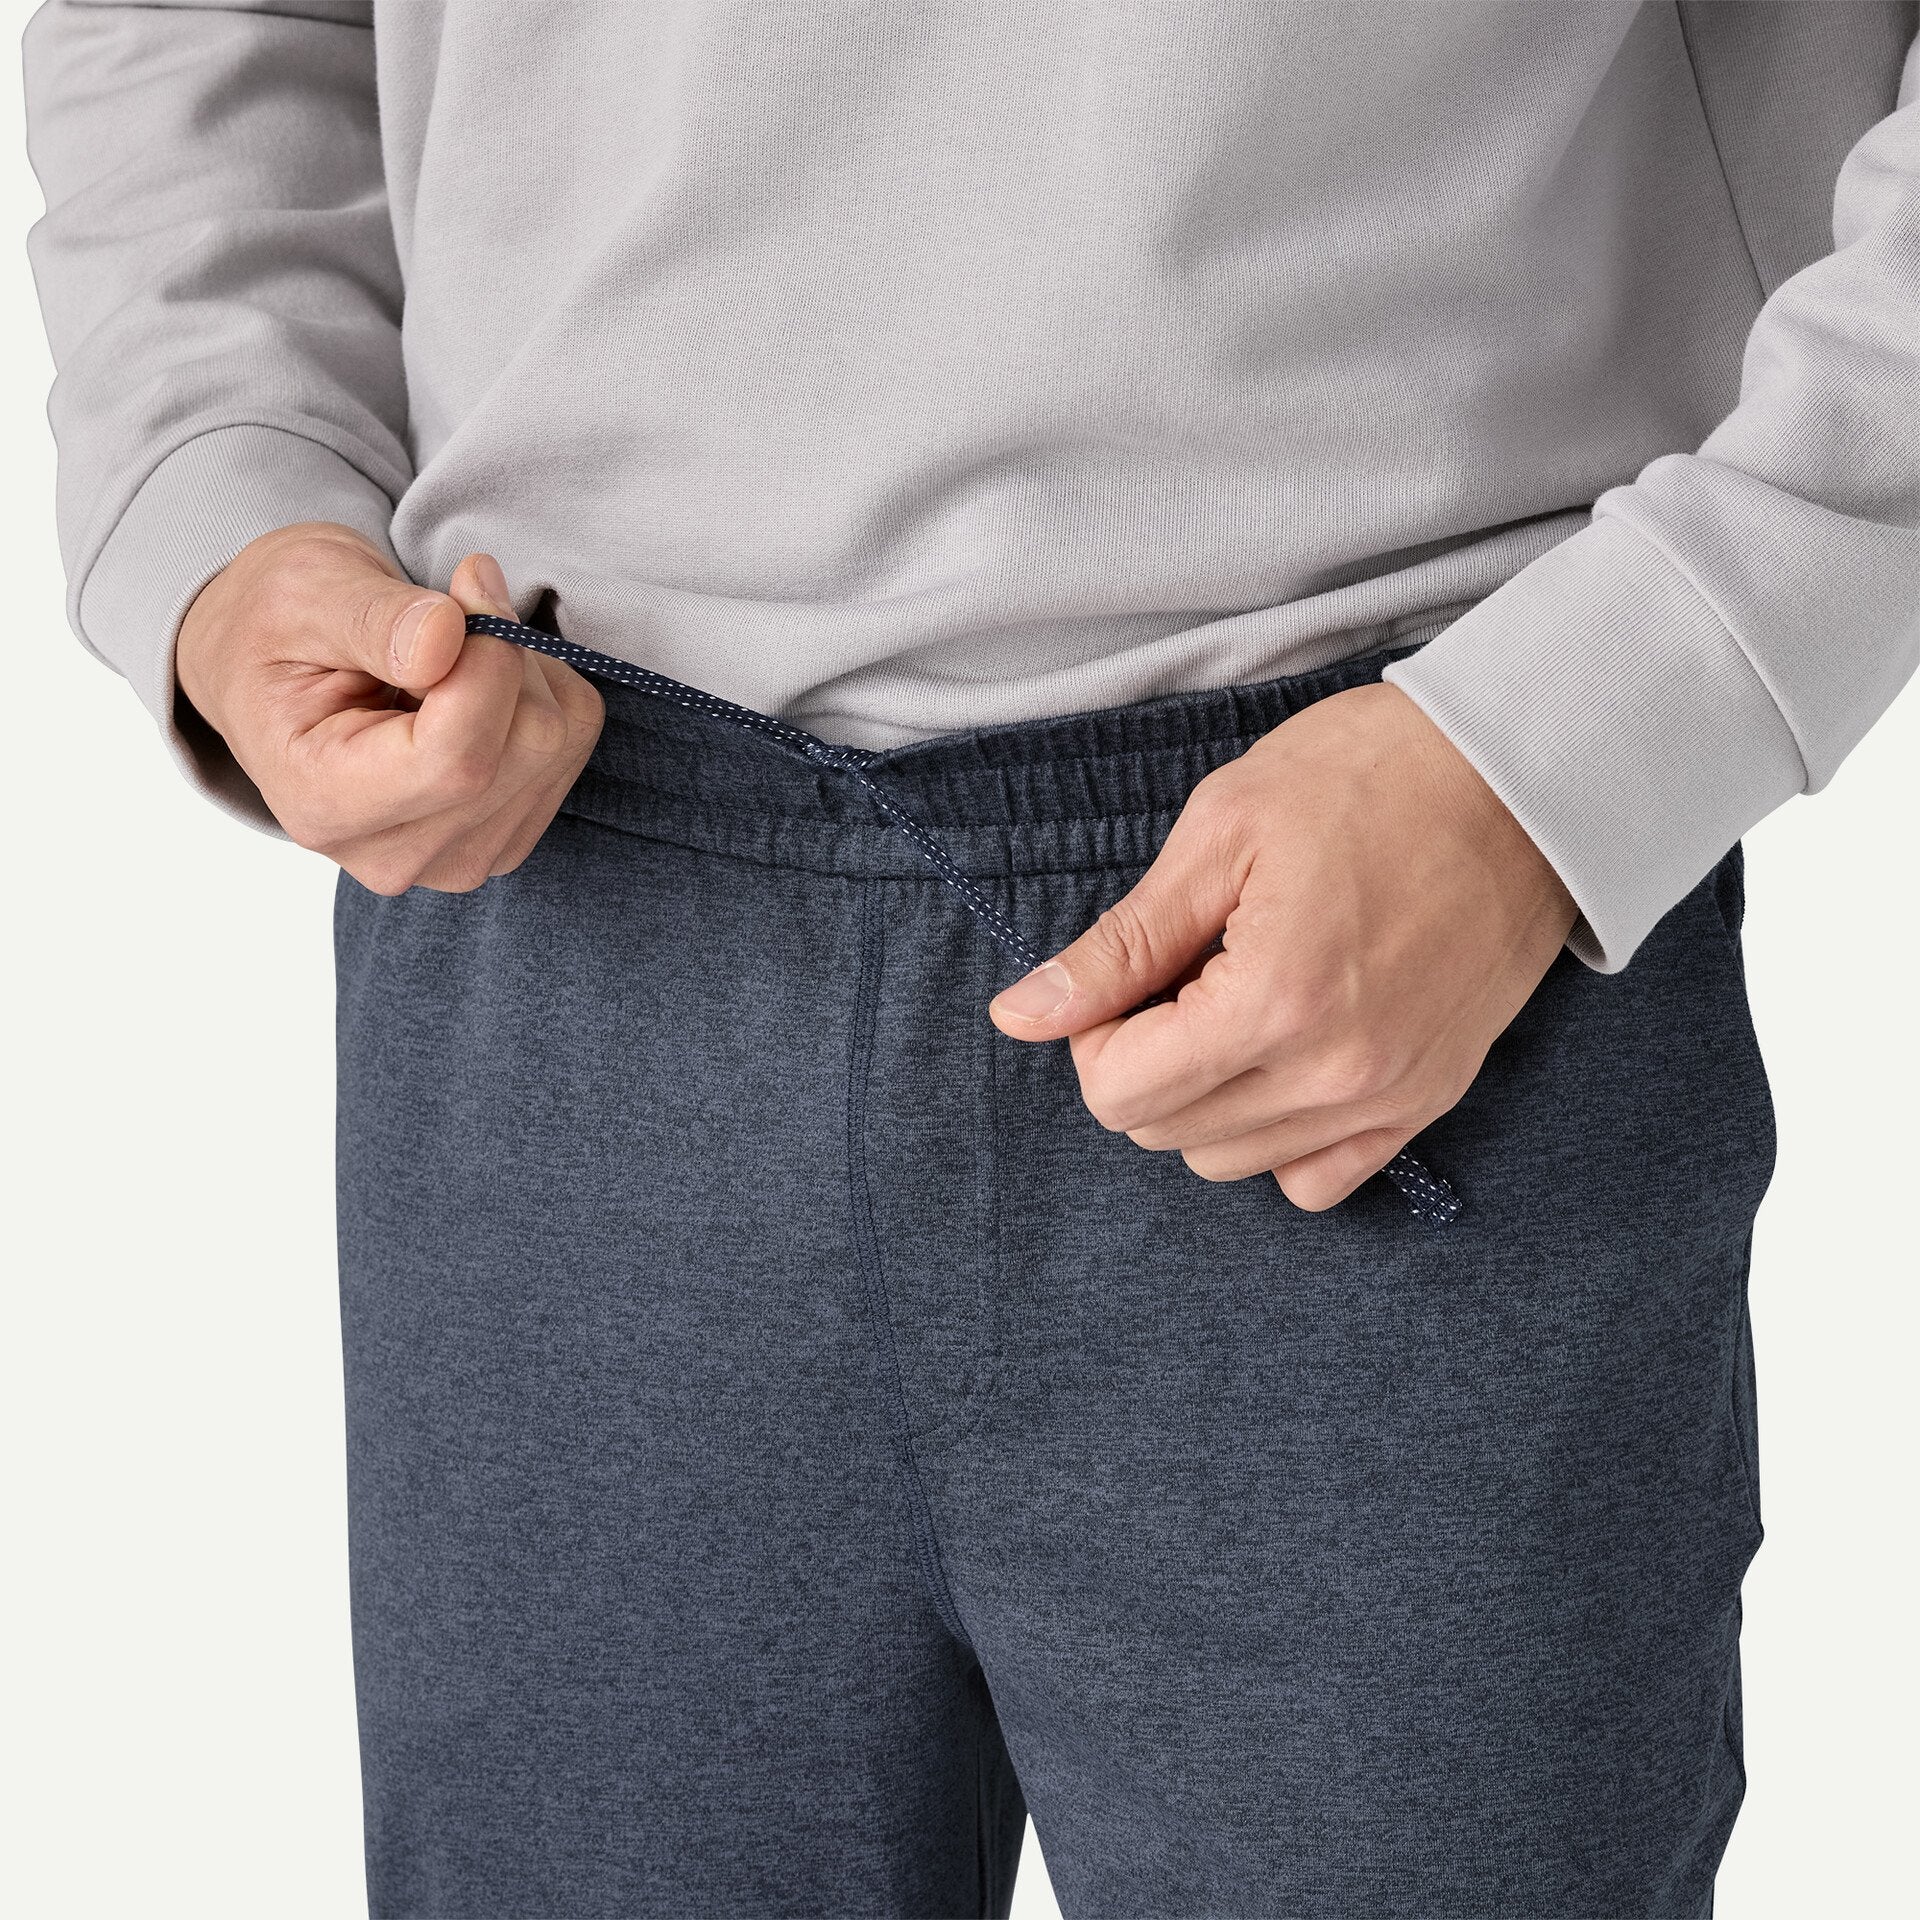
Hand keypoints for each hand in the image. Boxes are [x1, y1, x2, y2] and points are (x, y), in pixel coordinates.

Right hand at [176, 522, 602, 893]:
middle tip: (453, 610)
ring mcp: (459, 856)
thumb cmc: (279, 629)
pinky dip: (545, 693)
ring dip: (526, 671)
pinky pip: (573, 745)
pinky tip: (478, 683)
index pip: (458, 759)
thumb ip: (374, 618)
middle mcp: (396, 853)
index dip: (488, 662)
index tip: (467, 588)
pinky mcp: (506, 836)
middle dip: (506, 656)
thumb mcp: (303, 593)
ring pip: (557, 745)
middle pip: (524, 750)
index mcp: (325, 802)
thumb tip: (448, 639)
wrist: (273, 669)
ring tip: (453, 651)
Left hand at [987, 681, 1577, 1210]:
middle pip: (1166, 1133)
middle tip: (1182, 975)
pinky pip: (1320, 1179)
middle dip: (1144, 1062)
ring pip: (1232, 1163)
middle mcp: (1335, 1074)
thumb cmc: (1368, 777)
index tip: (1132, 973)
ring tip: (1238, 1003)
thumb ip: (1117, 946)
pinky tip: (1286, 1057)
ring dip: (1204, 1099)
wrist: (1523, 773)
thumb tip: (1020, 1017)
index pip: (1117, 1093)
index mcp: (1273, 1003)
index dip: (1096, 1033)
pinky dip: (1280, 1136)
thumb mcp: (1219, 835)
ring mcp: (1391, 1096)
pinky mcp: (1430, 1098)